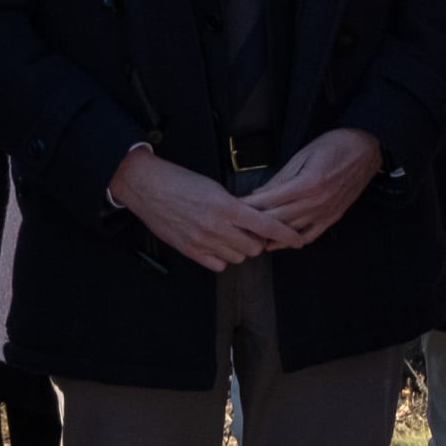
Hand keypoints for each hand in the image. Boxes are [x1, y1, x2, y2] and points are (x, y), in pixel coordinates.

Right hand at [107, 146, 301, 271]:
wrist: (147, 187)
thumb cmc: (180, 181)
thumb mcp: (214, 187)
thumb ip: (235, 206)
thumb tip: (254, 220)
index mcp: (225, 206)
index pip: (265, 225)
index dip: (286, 234)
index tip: (298, 239)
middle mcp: (215, 227)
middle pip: (254, 247)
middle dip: (258, 240)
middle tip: (251, 231)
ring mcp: (201, 242)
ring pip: (238, 257)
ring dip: (240, 249)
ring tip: (230, 235)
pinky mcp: (189, 251)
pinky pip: (218, 265)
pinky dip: (222, 257)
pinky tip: (217, 244)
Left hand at [242, 127, 383, 244]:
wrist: (366, 148)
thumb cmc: (334, 145)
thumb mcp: (303, 154)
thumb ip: (281, 178)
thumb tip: (259, 194)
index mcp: (307, 183)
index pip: (269, 200)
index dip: (249, 205)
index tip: (233, 207)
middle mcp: (316, 202)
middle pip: (277, 219)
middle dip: (254, 222)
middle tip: (236, 225)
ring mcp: (325, 213)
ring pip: (291, 231)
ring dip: (270, 235)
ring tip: (251, 235)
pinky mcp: (333, 218)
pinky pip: (310, 236)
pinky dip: (293, 241)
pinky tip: (279, 242)